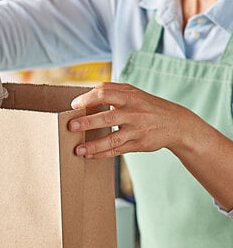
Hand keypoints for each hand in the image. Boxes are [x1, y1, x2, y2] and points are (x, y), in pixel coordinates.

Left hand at [68, 82, 195, 158]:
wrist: (176, 123)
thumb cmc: (147, 106)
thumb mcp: (134, 93)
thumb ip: (112, 91)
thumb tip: (86, 93)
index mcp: (130, 96)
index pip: (106, 93)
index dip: (88, 98)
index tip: (74, 105)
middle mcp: (133, 113)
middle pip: (108, 117)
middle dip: (88, 122)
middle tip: (71, 126)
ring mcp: (136, 130)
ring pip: (112, 138)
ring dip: (94, 145)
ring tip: (77, 149)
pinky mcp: (138, 144)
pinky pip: (117, 151)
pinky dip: (102, 154)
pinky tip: (89, 156)